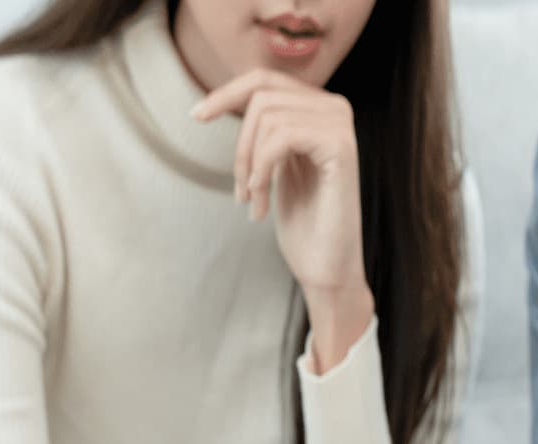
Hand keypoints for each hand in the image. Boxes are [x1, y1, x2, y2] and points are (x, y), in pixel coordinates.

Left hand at [191, 69, 372, 369]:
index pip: (264, 80)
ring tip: (255, 200)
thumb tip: (228, 95)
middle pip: (262, 94)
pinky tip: (262, 198)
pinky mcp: (341, 148)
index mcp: (321, 110)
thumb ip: (265, 129)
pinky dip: (261, 167)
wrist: (325, 268)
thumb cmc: (302, 224)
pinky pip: (281, 136)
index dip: (226, 92)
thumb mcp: (275, 165)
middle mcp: (336, 110)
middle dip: (239, 143)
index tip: (196, 117)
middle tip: (240, 190)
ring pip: (267, 115)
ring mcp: (341, 127)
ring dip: (249, 163)